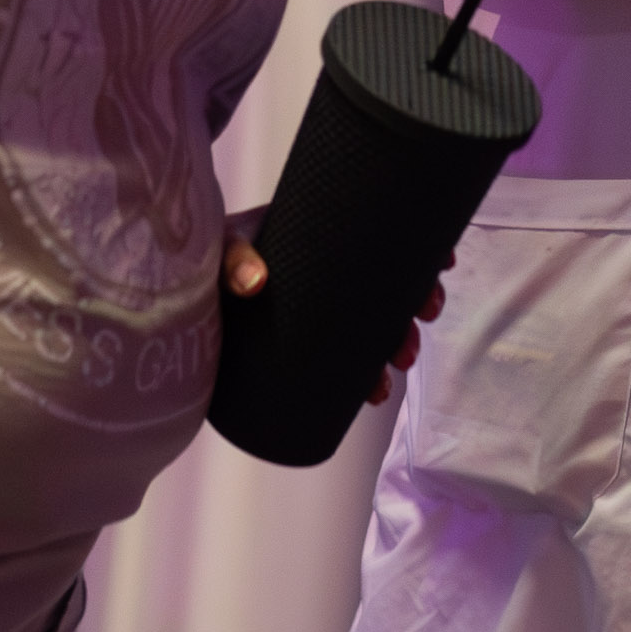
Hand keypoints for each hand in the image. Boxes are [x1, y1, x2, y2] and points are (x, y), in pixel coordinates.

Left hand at [227, 235, 446, 405]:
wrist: (187, 267)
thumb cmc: (214, 247)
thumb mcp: (226, 243)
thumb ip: (236, 258)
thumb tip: (256, 283)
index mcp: (325, 240)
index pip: (383, 244)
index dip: (419, 256)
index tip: (443, 266)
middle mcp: (330, 273)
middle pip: (387, 291)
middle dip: (410, 317)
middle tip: (409, 344)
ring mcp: (318, 306)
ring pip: (371, 324)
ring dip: (393, 346)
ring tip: (393, 373)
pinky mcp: (302, 334)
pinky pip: (343, 352)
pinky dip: (364, 368)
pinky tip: (371, 390)